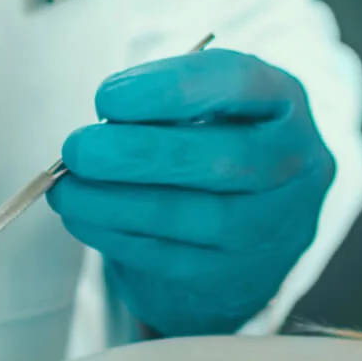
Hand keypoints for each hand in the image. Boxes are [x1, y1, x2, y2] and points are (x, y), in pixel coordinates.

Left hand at [49, 49, 335, 336]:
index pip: (240, 83)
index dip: (171, 88)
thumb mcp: (206, 108)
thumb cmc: (213, 146)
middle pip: (226, 159)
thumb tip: (102, 128)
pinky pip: (175, 259)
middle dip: (140, 153)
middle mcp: (295, 164)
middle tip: (78, 148)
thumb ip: (165, 108)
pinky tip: (83, 218)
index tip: (107, 97)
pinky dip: (118, 236)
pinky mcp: (244, 277)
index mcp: (285, 101)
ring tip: (66, 189)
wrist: (249, 229)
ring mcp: (276, 226)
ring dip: (116, 202)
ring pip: (197, 217)